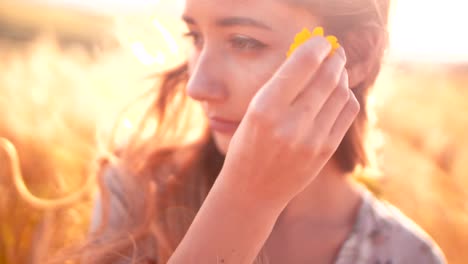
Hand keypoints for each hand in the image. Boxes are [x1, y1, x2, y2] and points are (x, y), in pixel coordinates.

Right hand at [219, 37, 359, 206]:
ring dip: (341, 75)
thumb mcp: (252, 111)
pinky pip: (347, 112)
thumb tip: (310, 56)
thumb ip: (280, 86)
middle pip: (327, 76)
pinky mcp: (325, 150)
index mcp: (264, 109)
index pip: (301, 64)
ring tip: (334, 71)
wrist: (253, 190)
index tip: (320, 41)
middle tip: (334, 51)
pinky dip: (345, 96)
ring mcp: (311, 139)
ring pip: (341, 92)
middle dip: (334, 57)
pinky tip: (337, 93)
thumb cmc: (248, 145)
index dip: (316, 46)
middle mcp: (289, 124)